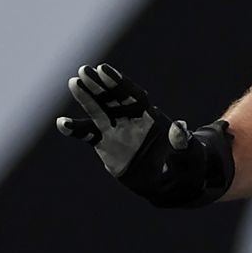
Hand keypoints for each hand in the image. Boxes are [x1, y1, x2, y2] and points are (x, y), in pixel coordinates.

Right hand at [57, 63, 233, 206]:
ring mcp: (117, 131)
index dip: (119, 83)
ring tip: (74, 82)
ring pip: (99, 111)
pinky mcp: (107, 145)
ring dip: (87, 98)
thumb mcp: (188, 154)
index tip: (104, 70)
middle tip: (84, 70)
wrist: (173, 182)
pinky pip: (89, 135)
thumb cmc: (185, 164)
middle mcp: (132, 119)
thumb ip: (182, 141)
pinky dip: (76, 129)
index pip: (132, 95)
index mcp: (151, 117)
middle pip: (113, 98)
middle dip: (100, 85)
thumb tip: (181, 127)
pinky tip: (63, 123)